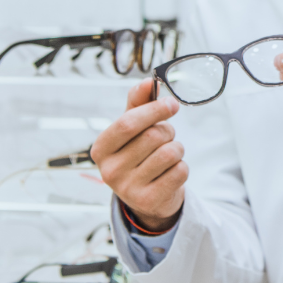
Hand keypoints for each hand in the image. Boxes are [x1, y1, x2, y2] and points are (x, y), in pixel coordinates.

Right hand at [92, 78, 185, 230]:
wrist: (147, 197)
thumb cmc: (138, 155)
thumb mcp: (132, 130)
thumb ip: (138, 103)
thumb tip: (147, 81)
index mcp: (101, 149)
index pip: (127, 123)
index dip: (153, 110)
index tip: (171, 103)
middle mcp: (109, 171)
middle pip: (152, 136)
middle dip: (167, 131)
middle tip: (166, 136)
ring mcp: (128, 189)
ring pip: (169, 153)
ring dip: (177, 149)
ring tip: (168, 155)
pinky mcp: (149, 201)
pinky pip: (179, 171)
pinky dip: (182, 167)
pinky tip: (170, 172)